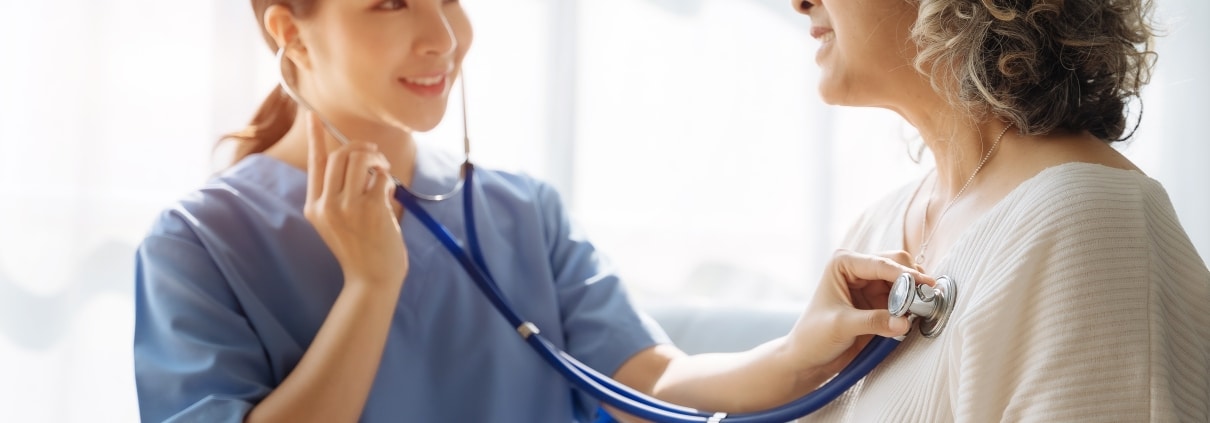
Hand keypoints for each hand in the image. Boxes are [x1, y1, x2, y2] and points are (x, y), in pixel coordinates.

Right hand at [302, 113, 407, 286]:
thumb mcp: (339, 222)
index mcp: (314, 207)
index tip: (312, 115)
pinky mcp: (370, 208)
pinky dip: (388, 179)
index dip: (314, 137)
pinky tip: (389, 193)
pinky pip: (381, 177)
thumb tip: (363, 162)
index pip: (314, 164)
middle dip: (361, 148)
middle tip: (375, 156)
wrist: (372, 280)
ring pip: (359, 159)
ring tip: (383, 170)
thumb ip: (344, 193)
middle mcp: (326, 205)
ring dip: (376, 158)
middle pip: (340, 155)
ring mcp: (347, 206)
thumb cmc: (361, 249)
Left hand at [786, 250, 932, 375]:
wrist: (808, 357)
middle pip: (896, 265)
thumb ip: (873, 321)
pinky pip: (904, 298)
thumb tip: (904, 322)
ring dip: (915, 292)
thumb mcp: (842, 326)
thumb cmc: (814, 336)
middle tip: (926, 298)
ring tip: (923, 307)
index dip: (904, 274)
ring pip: (904, 281)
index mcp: (843, 263)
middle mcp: (858, 269)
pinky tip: (916, 314)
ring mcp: (871, 285)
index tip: (925, 284)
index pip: (880, 263)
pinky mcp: (880, 302)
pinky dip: (912, 304)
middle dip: (912, 280)